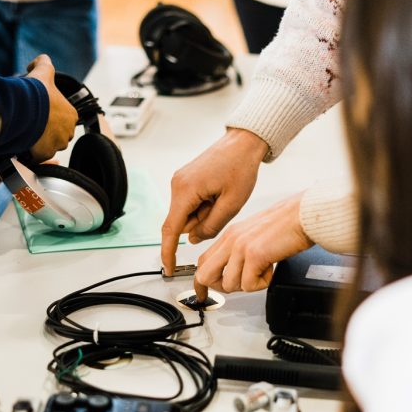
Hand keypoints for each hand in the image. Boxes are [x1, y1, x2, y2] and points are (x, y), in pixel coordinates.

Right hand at [25, 54, 77, 161]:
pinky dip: (30, 150)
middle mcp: (67, 133)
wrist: (22, 109)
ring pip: (47, 146)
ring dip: (38, 141)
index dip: (50, 115)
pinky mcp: (42, 156)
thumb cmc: (35, 93)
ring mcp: (55, 146)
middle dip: (46, 130)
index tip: (40, 112)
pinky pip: (36, 155)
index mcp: (71, 116)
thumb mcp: (43, 72)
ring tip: (26, 131)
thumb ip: (45, 63)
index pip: (63, 118)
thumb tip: (42, 59)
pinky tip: (22, 141)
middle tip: (32, 122)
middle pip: (57, 134)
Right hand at [161, 128, 268, 275]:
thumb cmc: (240, 167)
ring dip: (204, 214)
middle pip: (182, 222)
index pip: (171, 230)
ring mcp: (179, 181)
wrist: (243, 143)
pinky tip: (217, 193)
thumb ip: (211, 226)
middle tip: (223, 207)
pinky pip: (190, 204)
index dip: (169, 252)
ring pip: (187, 214)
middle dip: (201, 223)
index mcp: (186, 190)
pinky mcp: (185, 180)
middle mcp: (177, 184)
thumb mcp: (231, 204)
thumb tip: (194, 239)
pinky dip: (204, 206)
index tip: (169, 268)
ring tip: (222, 197)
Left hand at [193, 192, 312, 299]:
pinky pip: (248, 285)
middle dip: (219, 288)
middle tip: (238, 285)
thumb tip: (232, 272)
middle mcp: (231, 240)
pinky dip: (261, 283)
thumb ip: (239, 250)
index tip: (202, 293)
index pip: (203, 261)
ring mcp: (240, 247)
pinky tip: (270, 270)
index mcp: (230, 234)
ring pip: (228, 284)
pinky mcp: (254, 255)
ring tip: (262, 271)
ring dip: (247, 285)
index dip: (201, 282)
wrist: (303, 216)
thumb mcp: (254, 235)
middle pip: (205, 275)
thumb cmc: (286, 225)